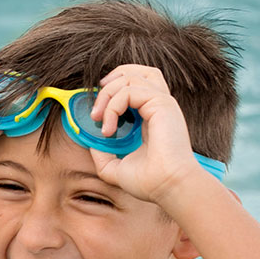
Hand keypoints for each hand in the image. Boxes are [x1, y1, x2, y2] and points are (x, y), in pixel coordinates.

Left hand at [87, 65, 202, 202]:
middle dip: (109, 83)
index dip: (114, 88)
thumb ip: (103, 155)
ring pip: (130, 77)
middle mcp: (159, 105)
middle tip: (95, 111)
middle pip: (136, 71)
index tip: (97, 111)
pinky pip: (129, 90)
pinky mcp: (162, 104)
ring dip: (107, 95)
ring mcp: (162, 102)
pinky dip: (113, 106)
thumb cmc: (149, 181)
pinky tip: (110, 129)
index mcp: (152, 115)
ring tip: (99, 120)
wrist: (167, 187)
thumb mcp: (117, 168)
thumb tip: (91, 143)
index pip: (136, 84)